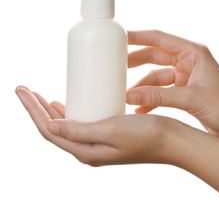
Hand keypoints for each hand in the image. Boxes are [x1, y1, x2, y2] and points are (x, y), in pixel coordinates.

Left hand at [15, 86, 180, 165]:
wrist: (173, 141)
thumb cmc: (147, 136)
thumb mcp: (111, 131)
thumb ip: (80, 131)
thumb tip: (50, 127)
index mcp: (86, 151)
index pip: (49, 130)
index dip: (33, 110)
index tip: (22, 90)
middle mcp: (89, 149)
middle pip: (54, 128)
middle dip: (37, 109)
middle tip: (26, 89)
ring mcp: (98, 143)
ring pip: (66, 126)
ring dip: (51, 111)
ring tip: (41, 96)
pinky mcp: (108, 134)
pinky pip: (81, 123)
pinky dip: (70, 112)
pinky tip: (70, 103)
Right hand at [127, 30, 218, 139]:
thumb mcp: (190, 99)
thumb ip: (158, 97)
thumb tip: (130, 96)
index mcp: (194, 53)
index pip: (160, 38)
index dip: (138, 36)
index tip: (119, 37)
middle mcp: (189, 61)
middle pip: (155, 56)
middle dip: (136, 61)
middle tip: (115, 65)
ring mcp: (185, 76)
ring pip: (156, 76)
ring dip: (142, 86)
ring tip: (126, 95)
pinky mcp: (184, 91)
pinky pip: (161, 91)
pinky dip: (150, 99)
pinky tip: (140, 110)